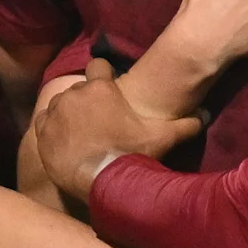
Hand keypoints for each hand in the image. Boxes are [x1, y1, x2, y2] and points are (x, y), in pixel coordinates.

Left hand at [29, 66, 195, 208]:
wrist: (102, 182)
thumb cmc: (131, 154)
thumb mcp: (162, 137)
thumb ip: (184, 124)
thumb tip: (204, 115)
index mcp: (101, 88)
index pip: (98, 65)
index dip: (104, 76)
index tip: (109, 90)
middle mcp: (74, 94)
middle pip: (79, 87)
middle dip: (87, 99)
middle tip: (98, 119)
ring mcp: (55, 113)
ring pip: (60, 103)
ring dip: (68, 112)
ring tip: (81, 131)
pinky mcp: (42, 132)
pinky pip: (44, 121)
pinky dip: (52, 127)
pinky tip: (64, 139)